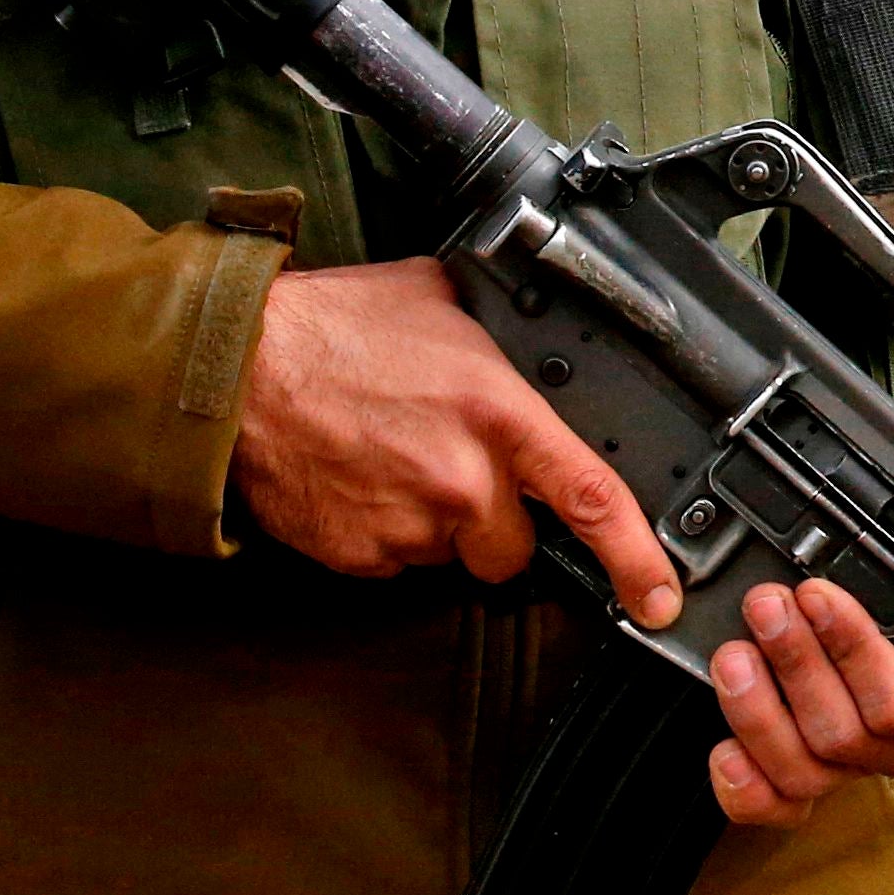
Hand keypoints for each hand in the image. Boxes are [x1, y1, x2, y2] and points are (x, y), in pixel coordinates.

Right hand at [233, 258, 674, 617]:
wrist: (234, 370)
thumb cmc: (330, 326)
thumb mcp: (439, 300)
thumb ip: (499, 333)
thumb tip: (529, 334)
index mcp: (497, 416)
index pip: (590, 497)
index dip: (636, 556)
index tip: (659, 595)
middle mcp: (462, 481)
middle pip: (514, 550)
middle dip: (496, 525)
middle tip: (454, 471)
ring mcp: (408, 526)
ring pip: (451, 555)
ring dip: (438, 525)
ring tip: (393, 462)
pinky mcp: (358, 555)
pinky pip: (395, 563)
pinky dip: (385, 534)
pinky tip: (361, 482)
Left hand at [712, 518, 893, 831]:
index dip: (860, 655)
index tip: (823, 591)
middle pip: (851, 733)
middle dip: (800, 664)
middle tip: (769, 601)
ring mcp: (858, 763)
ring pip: (809, 768)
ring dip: (761, 710)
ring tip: (733, 650)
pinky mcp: (810, 778)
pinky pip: (778, 810)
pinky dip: (744, 788)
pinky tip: (720, 750)